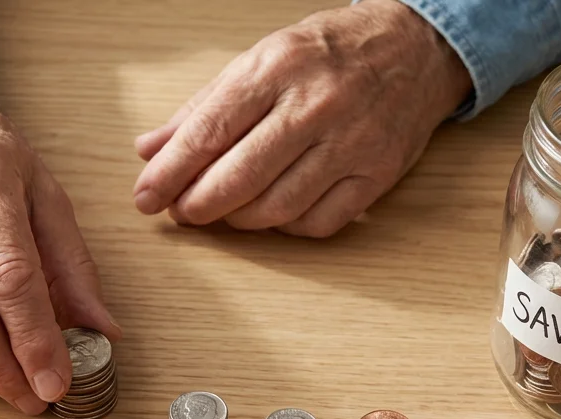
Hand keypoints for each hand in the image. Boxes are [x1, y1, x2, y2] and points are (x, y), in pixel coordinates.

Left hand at [132, 0, 470, 236]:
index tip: (146, 197)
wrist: (414, 48)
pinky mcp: (377, 174)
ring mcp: (352, 142)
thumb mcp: (260, 59)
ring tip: (225, 211)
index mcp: (278, 67)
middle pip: (242, 176)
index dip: (171, 172)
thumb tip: (151, 149)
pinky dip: (286, 227)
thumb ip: (203, 107)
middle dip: (199, 204)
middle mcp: (317, 105)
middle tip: (182, 213)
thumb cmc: (328, 53)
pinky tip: (273, 212)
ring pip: (278, 207)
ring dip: (239, 220)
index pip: (211, 130)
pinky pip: (318, 223)